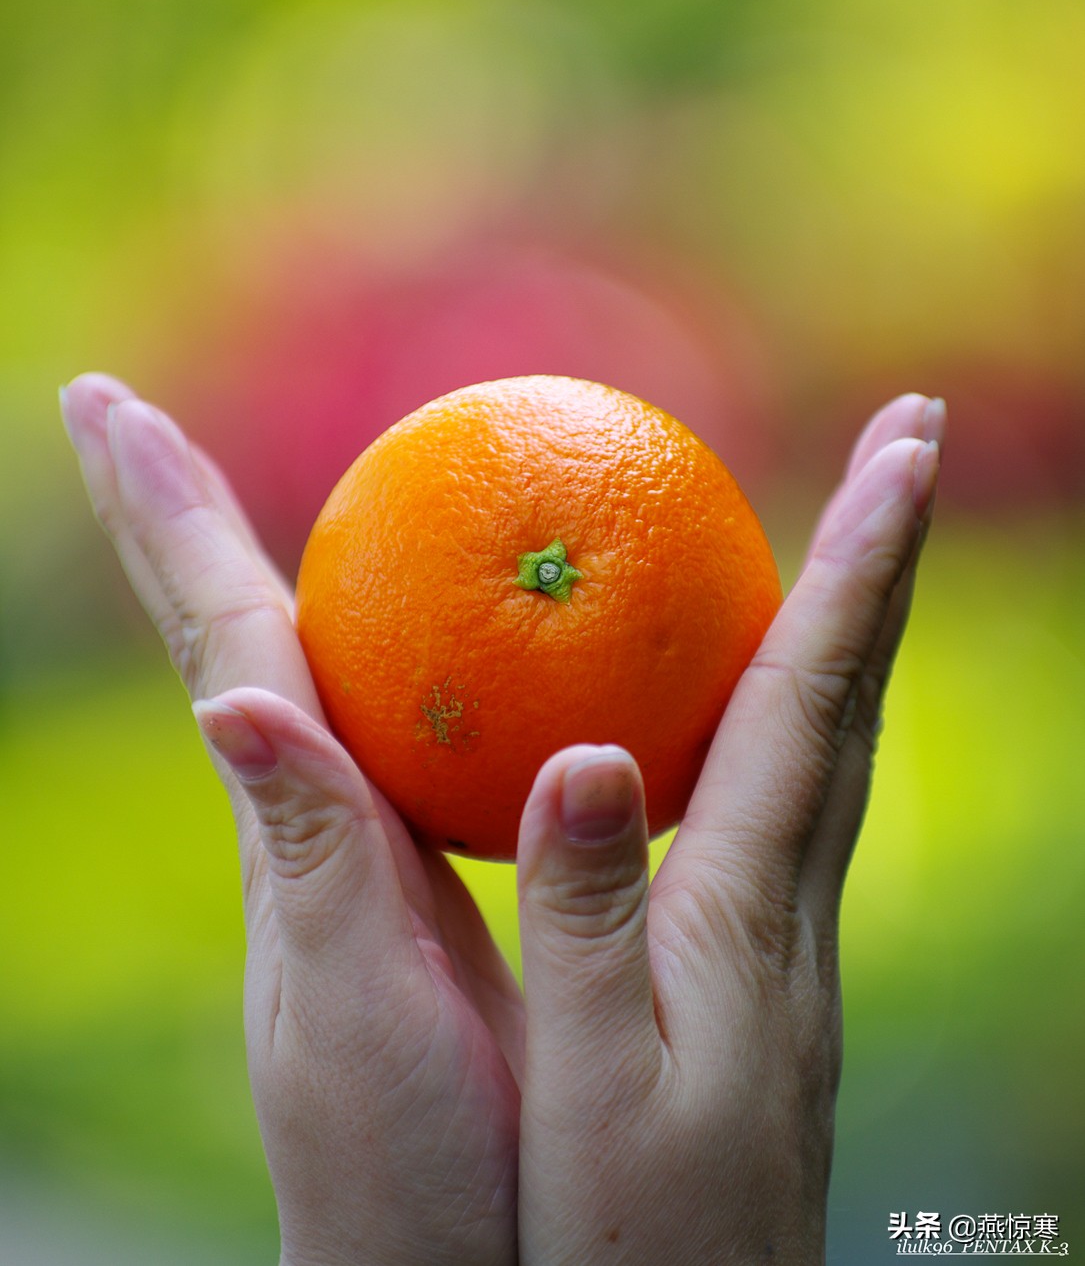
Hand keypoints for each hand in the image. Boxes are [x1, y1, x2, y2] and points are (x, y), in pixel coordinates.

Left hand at [61, 374, 522, 1265]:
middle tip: (120, 414)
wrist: (440, 1249)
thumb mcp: (345, 999)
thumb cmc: (397, 1154)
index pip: (220, 637)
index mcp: (286, 823)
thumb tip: (233, 697)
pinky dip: (372, 652)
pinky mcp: (410, 871)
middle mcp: (301, 811)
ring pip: (291, 671)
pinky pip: (384, 729)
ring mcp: (348, 840)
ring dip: (243, 569)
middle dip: (172, 517)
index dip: (167, 520)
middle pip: (225, 632)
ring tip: (216, 493)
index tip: (107, 404)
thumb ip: (302, 852)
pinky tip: (401, 638)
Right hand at [515, 393, 943, 1264]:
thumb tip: (586, 750)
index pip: (817, 700)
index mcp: (748, 912)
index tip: (908, 441)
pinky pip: (794, 805)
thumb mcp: (585, 1081)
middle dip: (884, 560)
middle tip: (905, 442)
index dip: (862, 565)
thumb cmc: (625, 1235)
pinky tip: (748, 724)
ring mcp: (790, 946)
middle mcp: (794, 909)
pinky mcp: (764, 980)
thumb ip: (578, 914)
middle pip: (854, 698)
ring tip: (841, 546)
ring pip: (838, 748)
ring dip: (850, 630)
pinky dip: (796, 716)